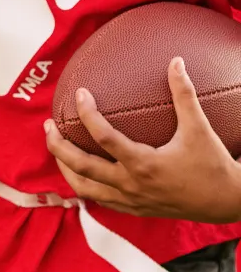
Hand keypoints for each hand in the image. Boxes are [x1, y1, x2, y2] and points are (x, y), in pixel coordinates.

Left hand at [45, 57, 240, 221]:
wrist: (227, 203)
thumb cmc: (213, 165)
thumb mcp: (199, 128)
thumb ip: (184, 94)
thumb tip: (175, 62)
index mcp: (144, 164)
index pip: (104, 138)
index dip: (88, 114)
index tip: (80, 94)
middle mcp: (131, 185)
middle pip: (82, 167)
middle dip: (58, 147)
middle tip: (49, 126)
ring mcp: (130, 201)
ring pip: (85, 188)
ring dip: (65, 168)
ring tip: (56, 148)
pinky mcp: (134, 210)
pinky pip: (100, 200)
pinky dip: (84, 184)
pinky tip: (80, 170)